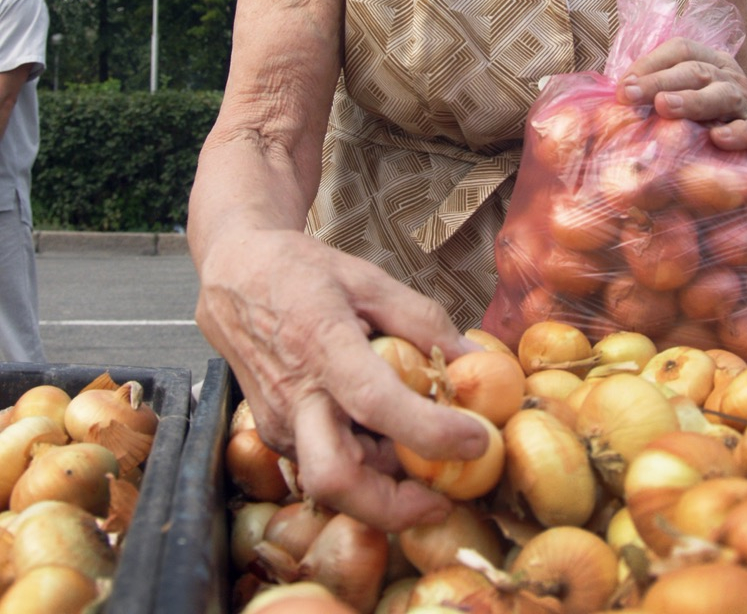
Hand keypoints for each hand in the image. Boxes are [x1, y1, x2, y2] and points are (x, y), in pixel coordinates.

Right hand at [194, 229, 487, 530]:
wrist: (236, 275)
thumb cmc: (302, 273)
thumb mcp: (369, 281)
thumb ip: (423, 320)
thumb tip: (473, 359)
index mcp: (323, 345)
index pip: (376, 402)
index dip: (430, 430)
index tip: (477, 438)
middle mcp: (296, 396)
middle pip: (336, 479)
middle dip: (392, 506)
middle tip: (442, 500)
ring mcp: (280, 422)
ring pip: (333, 480)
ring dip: (383, 483)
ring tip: (420, 451)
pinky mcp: (276, 434)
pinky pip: (325, 463)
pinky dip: (362, 464)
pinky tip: (385, 437)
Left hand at [616, 36, 746, 152]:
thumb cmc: (704, 119)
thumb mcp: (681, 97)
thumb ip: (653, 93)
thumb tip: (616, 96)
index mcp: (709, 61)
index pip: (681, 49)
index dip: (650, 63)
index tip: (623, 86)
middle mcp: (728, 77)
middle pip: (696, 70)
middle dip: (659, 82)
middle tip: (630, 95)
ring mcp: (746, 104)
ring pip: (723, 95)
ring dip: (692, 100)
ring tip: (665, 107)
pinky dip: (736, 133)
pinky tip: (717, 138)